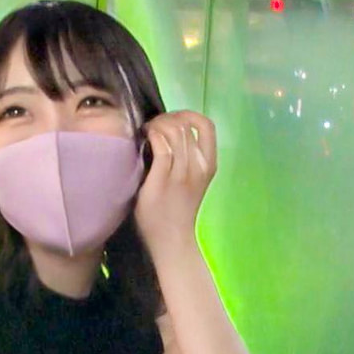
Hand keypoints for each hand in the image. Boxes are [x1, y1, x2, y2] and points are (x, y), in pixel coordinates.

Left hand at [133, 110, 217, 253]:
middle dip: (165, 118)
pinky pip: (160, 144)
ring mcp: (181, 173)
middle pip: (184, 124)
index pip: (206, 125)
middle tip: (151, 128)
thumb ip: (186, 157)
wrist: (172, 239)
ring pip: (172, 130)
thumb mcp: (192, 180)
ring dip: (156, 125)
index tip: (171, 121)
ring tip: (146, 133)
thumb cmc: (177, 210)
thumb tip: (167, 130)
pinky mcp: (163, 179)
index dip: (187, 114)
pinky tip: (143, 140)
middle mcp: (199, 166)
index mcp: (209, 164)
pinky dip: (151, 134)